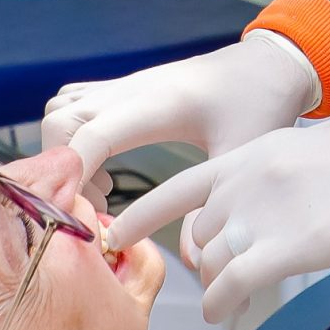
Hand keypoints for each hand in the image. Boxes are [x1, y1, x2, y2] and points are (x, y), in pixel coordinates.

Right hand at [39, 31, 321, 199]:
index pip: (91, 134)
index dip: (74, 176)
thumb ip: (213, 205)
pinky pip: (74, 102)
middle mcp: (131, 89)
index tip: (86, 214)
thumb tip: (195, 264)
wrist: (269, 64)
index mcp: (157, 104)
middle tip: (95, 206)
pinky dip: (72, 135)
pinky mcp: (124, 87)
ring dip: (64, 151)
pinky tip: (105, 164)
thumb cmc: (260, 103)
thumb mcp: (241, 155)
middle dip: (61, 168)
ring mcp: (125, 84)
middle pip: (60, 120)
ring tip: (101, 188)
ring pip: (60, 108)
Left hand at [105, 112, 329, 323]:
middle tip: (211, 278)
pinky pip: (231, 286)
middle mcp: (249, 179)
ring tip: (226, 298)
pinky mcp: (288, 249)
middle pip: (196, 232)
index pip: (180, 186)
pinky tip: (226, 316)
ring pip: (210, 262)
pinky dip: (222, 305)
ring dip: (214, 284)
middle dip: (199, 259)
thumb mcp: (328, 141)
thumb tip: (275, 182)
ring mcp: (266, 213)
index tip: (121, 235)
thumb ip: (286, 164)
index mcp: (258, 150)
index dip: (145, 215)